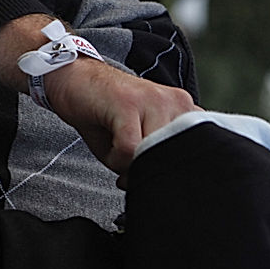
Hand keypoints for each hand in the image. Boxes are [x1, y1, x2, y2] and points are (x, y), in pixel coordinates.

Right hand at [42, 59, 200, 182]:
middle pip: (174, 157)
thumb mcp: (140, 143)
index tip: (147, 173)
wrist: (74, 80)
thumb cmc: (107, 116)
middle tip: (128, 169)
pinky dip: (116, 159)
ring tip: (117, 153)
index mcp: (186, 112)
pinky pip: (130, 148)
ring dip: (131, 164)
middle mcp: (178, 103)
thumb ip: (157, 162)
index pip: (195, 155)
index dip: (169, 172)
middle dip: (150, 170)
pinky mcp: (129, 103)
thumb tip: (159, 189)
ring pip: (154, 153)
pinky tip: (109, 149)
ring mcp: (156, 100)